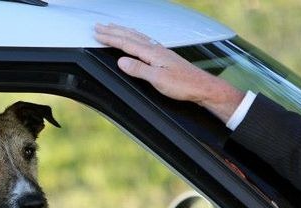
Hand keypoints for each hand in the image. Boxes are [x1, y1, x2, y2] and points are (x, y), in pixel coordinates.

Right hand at [94, 24, 243, 122]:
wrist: (202, 87)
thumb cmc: (183, 85)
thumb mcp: (158, 79)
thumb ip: (139, 69)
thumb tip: (122, 61)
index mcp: (152, 53)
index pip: (126, 43)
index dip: (111, 38)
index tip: (98, 34)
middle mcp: (156, 49)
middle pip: (131, 36)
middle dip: (113, 31)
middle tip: (99, 27)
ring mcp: (161, 51)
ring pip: (138, 36)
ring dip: (123, 31)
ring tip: (113, 27)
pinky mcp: (164, 56)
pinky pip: (145, 40)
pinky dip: (135, 36)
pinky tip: (135, 37)